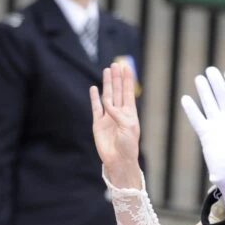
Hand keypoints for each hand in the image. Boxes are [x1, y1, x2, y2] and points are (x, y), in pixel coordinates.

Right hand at [90, 62, 142, 188]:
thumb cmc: (128, 145)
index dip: (127, 79)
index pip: (128, 92)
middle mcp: (119, 112)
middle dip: (116, 78)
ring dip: (107, 84)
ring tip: (106, 71)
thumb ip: (119, 114)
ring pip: (107, 96)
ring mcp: (108, 117)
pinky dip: (94, 98)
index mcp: (130, 112)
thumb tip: (108, 104)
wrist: (118, 160)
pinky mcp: (98, 123)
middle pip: (117, 91)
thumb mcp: (128, 128)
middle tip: (115, 64)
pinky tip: (94, 88)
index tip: (126, 67)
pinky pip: (96, 107)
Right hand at [181, 67, 224, 215]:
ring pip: (210, 105)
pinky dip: (192, 111)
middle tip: (211, 70)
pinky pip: (198, 121)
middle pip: (223, 97)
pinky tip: (186, 99)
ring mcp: (218, 126)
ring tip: (199, 79)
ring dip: (205, 92)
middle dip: (217, 84)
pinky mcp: (207, 136)